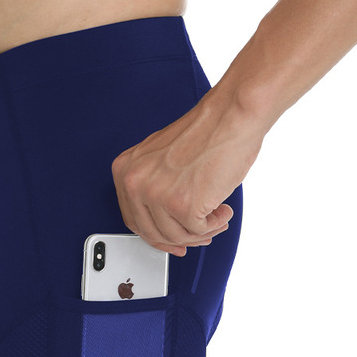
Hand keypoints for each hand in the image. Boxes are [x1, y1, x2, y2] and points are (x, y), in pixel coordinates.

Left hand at [111, 90, 263, 255]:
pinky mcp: (182, 205)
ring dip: (200, 233)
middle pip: (152, 232)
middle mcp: (135, 183)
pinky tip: (222, 211)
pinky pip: (198, 230)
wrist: (231, 116)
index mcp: (125, 170)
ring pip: (176, 235)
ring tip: (216, 219)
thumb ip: (153, 187)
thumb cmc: (205, 132)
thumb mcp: (160, 158)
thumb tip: (161, 221)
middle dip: (179, 239)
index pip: (134, 219)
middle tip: (198, 235)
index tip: (169, 240)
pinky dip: (214, 225)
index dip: (155, 235)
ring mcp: (157, 195)